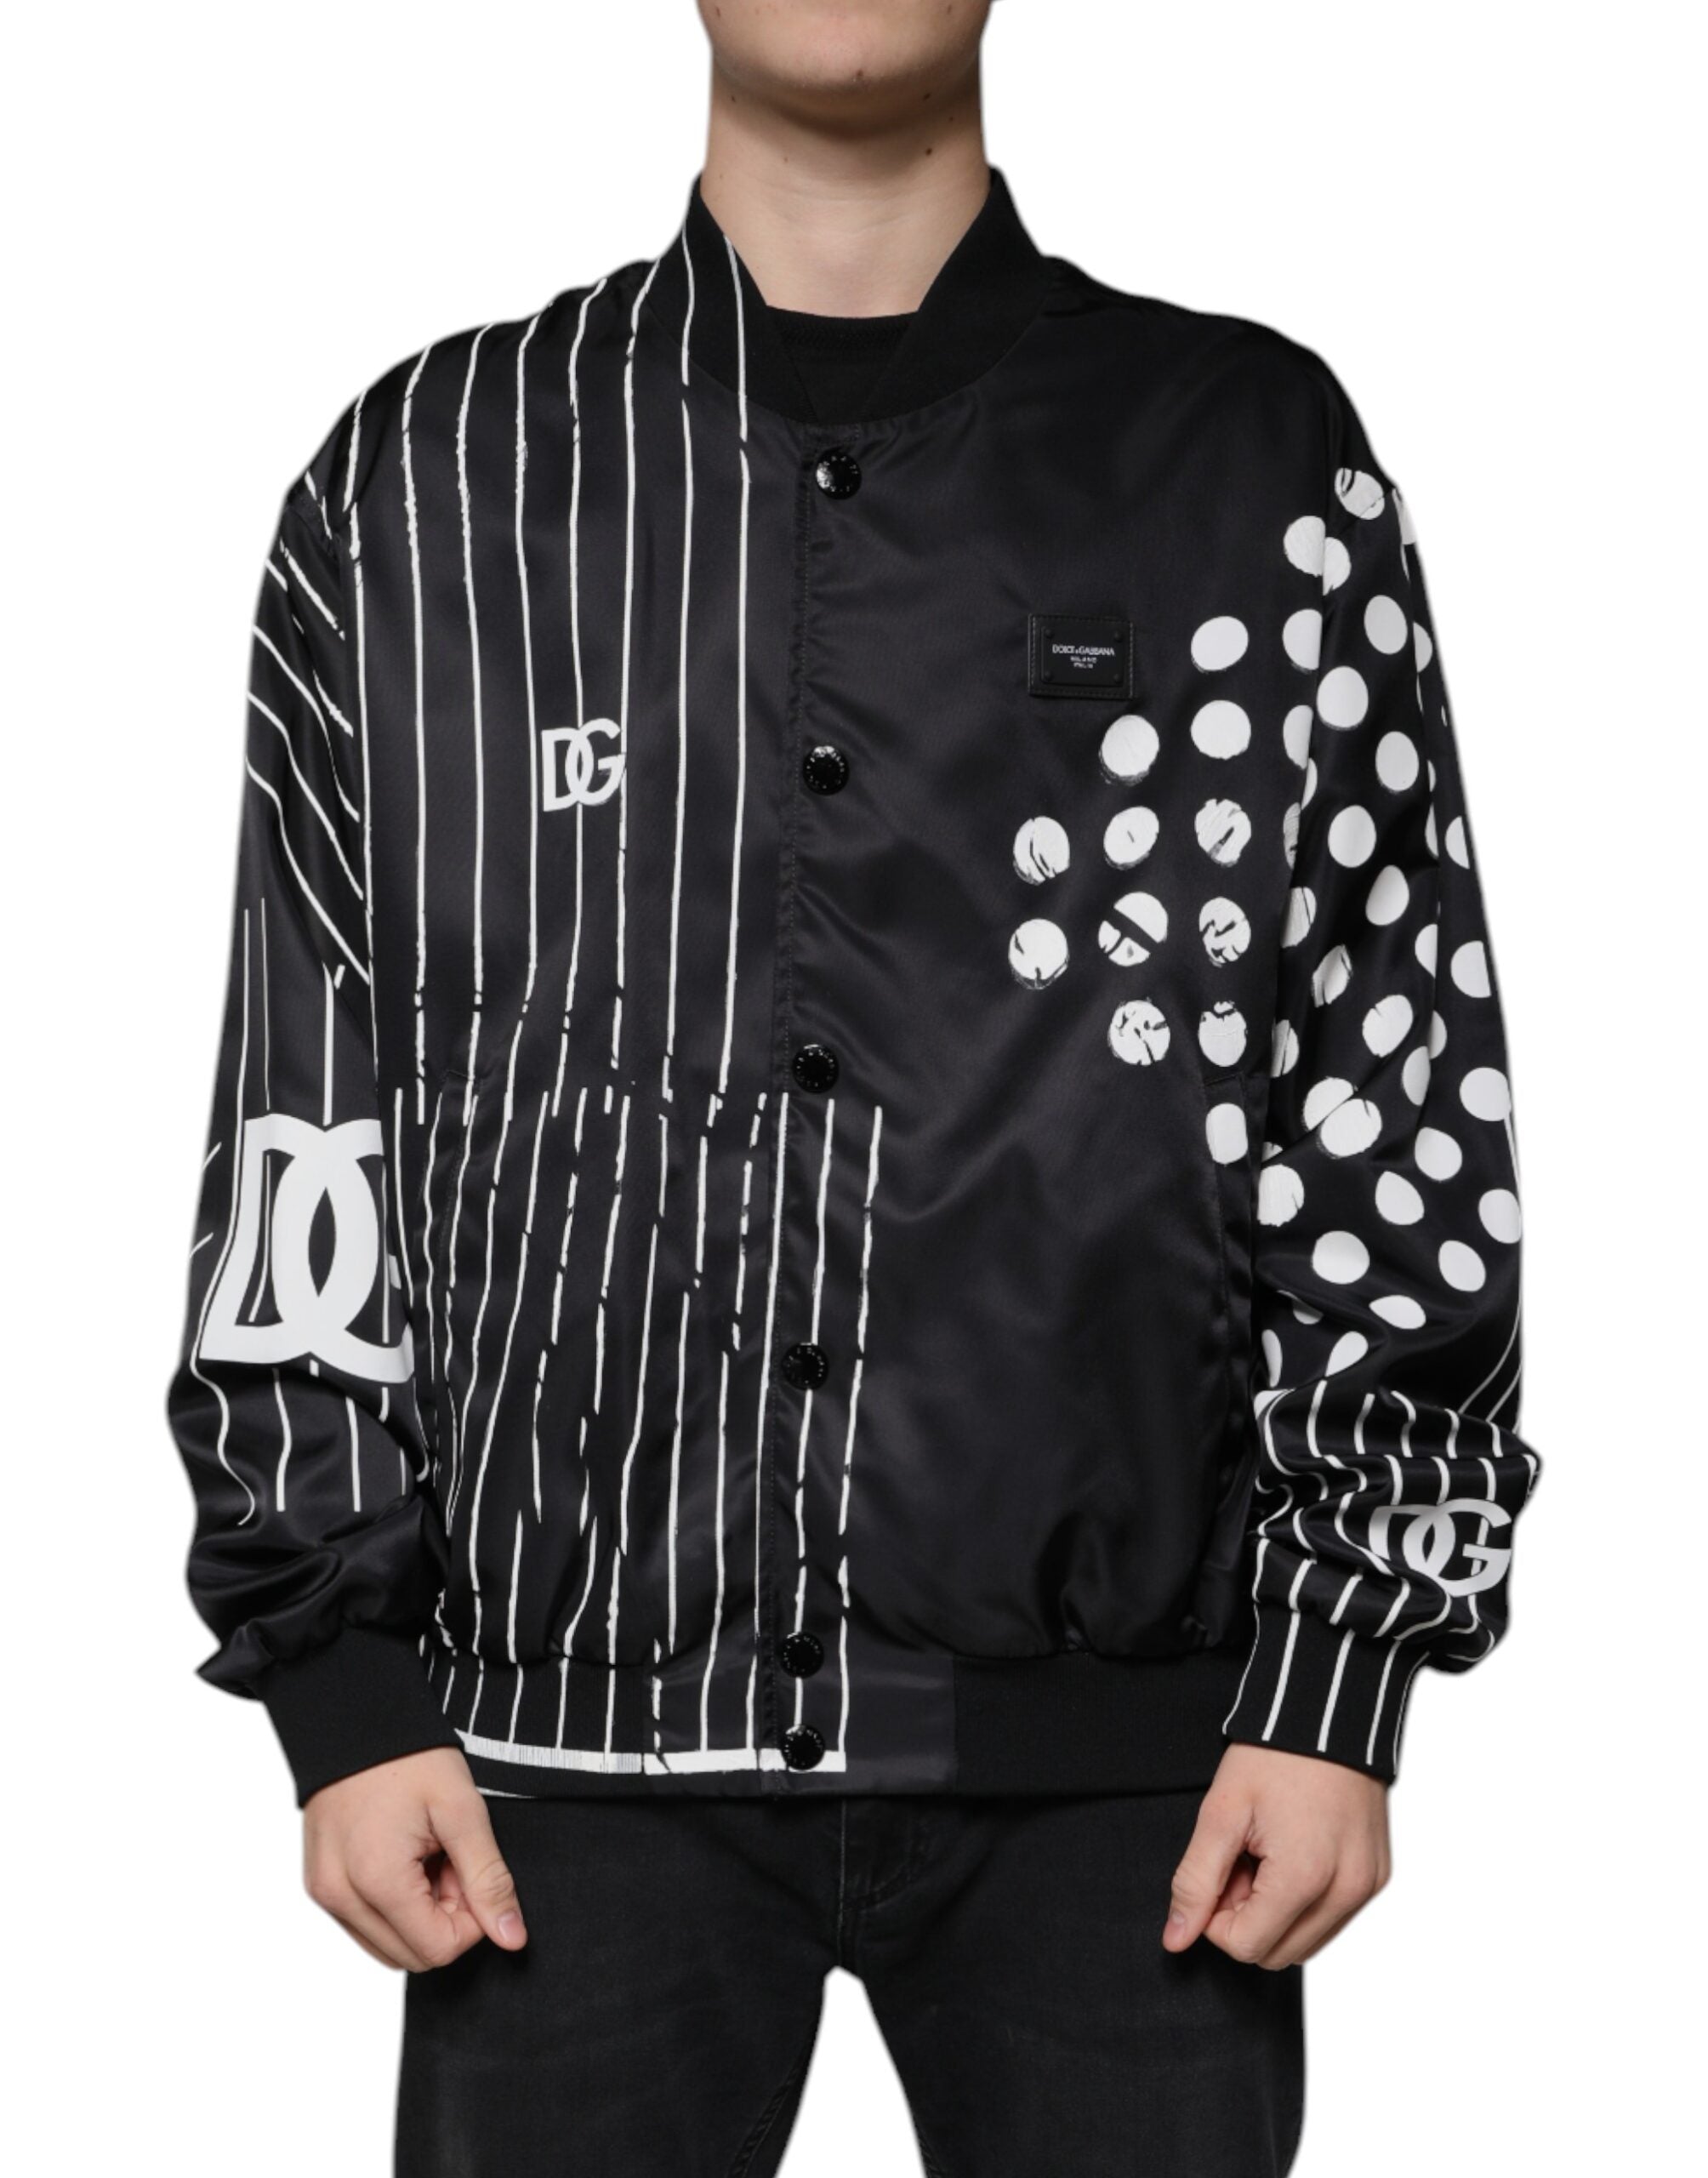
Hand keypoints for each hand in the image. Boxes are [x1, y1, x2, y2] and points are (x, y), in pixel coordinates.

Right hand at [302, 1746, 527, 1971]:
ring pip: (389, 1946)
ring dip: (420, 1913)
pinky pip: (365, 1925)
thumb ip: (488, 1879)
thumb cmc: (409, 1757)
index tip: (470, 1867)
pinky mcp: (320, 1885)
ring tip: (427, 1855)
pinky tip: (404, 1857)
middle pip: (413, 1955)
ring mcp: (324, 1894)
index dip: (471, 1917)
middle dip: (445, 1916)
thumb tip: (511, 1938)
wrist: (355, 1719)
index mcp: (375, 1880)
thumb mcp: (462, 1810)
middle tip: (451, 1858)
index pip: (438, 1950)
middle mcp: (340, 1897)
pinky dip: (394, 1904)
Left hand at [1163, 1743, 1389, 1969]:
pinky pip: (1331, 1918)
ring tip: (1267, 1852)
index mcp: (1306, 1879)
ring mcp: (1366, 1886)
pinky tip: (1294, 1851)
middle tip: (1242, 1858)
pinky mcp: (1376, 1876)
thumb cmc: (1273, 1756)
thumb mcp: (1221, 1812)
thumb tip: (1176, 1939)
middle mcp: (1346, 1891)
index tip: (1219, 1868)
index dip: (1216, 1916)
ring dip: (1275, 1911)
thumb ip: (1195, 1881)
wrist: (1326, 1712)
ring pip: (1305, 1942)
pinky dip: (1305, 1900)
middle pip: (1277, 1953)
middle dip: (1247, 1916)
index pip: (1245, 1947)